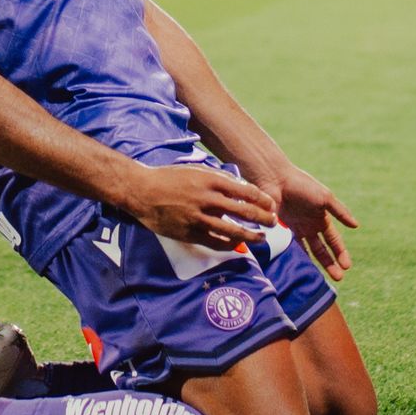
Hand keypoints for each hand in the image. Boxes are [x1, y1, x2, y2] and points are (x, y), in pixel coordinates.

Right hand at [111, 159, 279, 253]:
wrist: (142, 191)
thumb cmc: (170, 177)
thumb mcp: (197, 170)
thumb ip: (219, 179)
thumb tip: (242, 188)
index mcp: (211, 180)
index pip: (246, 192)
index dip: (262, 200)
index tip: (271, 205)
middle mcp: (207, 199)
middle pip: (244, 212)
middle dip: (263, 219)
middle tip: (273, 223)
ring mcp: (198, 218)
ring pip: (233, 231)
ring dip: (251, 236)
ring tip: (261, 238)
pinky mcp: (190, 233)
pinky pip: (216, 242)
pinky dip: (230, 245)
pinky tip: (238, 245)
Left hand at [262, 161, 359, 280]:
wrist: (276, 180)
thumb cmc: (302, 185)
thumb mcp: (325, 198)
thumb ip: (340, 212)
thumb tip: (356, 226)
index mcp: (322, 218)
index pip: (334, 241)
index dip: (341, 253)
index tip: (347, 266)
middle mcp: (309, 226)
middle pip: (322, 250)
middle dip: (331, 264)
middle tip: (339, 278)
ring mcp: (296, 229)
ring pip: (308, 252)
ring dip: (316, 265)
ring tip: (322, 278)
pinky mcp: (282, 231)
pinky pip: (291, 247)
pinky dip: (298, 257)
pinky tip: (303, 269)